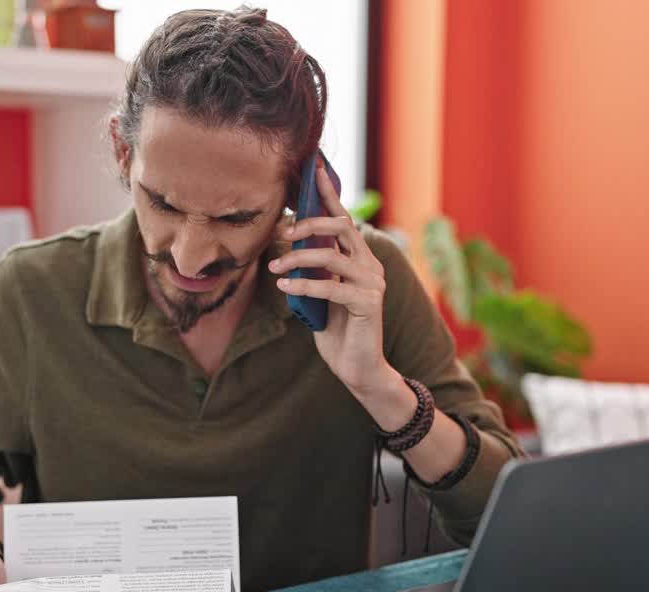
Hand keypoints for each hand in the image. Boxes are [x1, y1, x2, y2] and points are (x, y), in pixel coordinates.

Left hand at [270, 159, 389, 394]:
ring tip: (275, 265)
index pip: (344, 218)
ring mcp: (373, 283)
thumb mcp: (320, 293)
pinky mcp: (368, 303)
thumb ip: (314, 269)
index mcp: (360, 259)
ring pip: (334, 255)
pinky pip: (331, 286)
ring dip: (299, 257)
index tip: (313, 167)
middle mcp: (371, 265)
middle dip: (311, 223)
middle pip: (343, 227)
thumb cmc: (336, 330)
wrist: (357, 368)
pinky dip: (304, 285)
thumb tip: (290, 245)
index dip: (329, 192)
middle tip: (283, 232)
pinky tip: (284, 287)